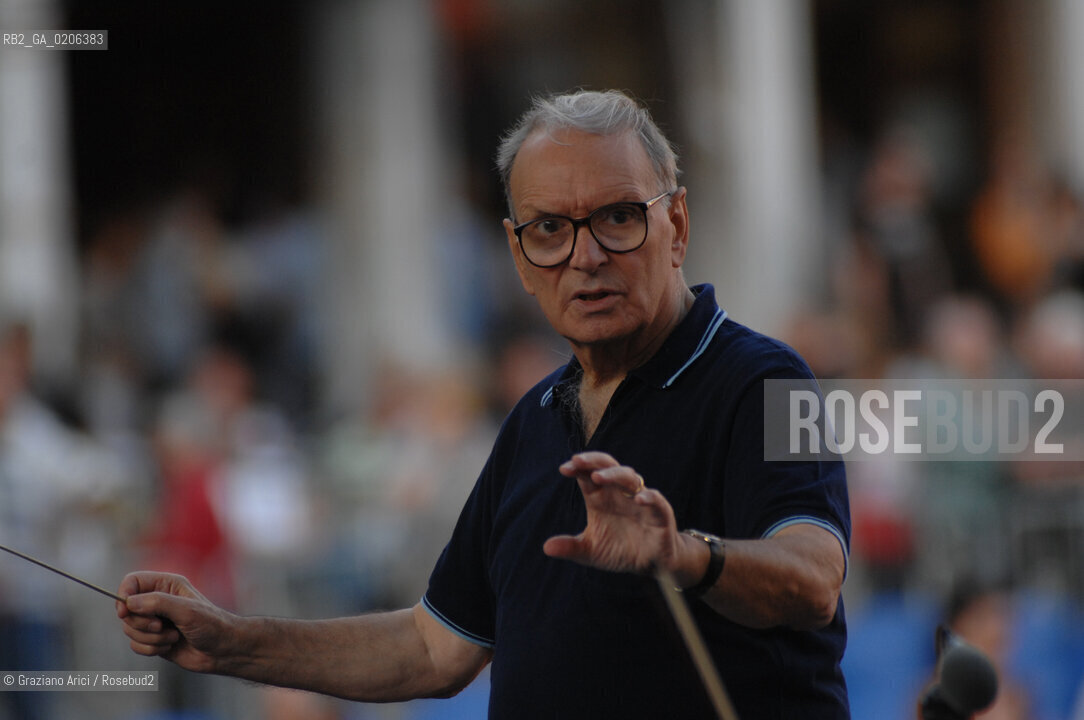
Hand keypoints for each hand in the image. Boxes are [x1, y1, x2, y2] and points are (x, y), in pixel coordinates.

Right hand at [116, 572, 233, 673]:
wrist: (223, 651)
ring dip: (150, 638)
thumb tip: (129, 603)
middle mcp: (158, 600)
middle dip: (141, 623)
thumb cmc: (212, 625)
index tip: (124, 612)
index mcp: (167, 585)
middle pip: (127, 609)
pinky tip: (170, 646)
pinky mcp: (154, 639)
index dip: (124, 595)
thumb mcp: (186, 610)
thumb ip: (158, 603)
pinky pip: (136, 645)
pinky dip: (150, 649)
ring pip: (130, 629)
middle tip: (160, 626)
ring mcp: (155, 621)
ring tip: (173, 637)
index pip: (133, 582)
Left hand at [543, 451, 683, 575]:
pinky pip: (656, 500)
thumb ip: (571, 547)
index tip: (563, 469)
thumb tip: (546, 547)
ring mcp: (640, 502)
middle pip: (608, 467)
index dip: (578, 468)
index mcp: (602, 498)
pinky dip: (649, 497)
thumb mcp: (591, 552)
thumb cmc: (619, 551)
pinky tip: (638, 499)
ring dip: (615, 475)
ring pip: (630, 478)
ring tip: (599, 476)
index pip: (588, 476)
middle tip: (578, 460)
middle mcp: (620, 494)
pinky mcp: (660, 514)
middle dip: (594, 461)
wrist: (651, 565)